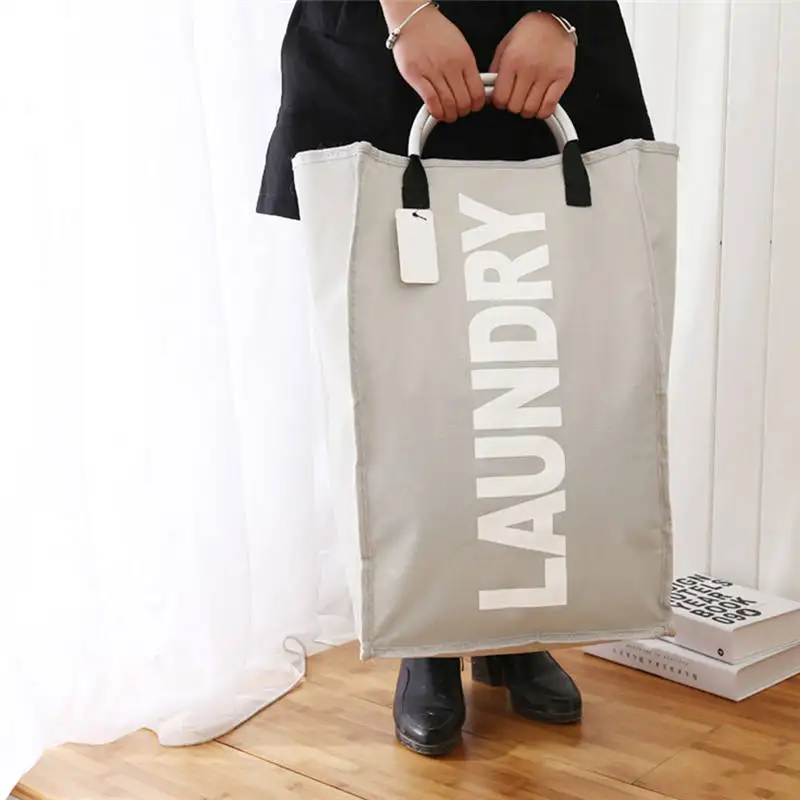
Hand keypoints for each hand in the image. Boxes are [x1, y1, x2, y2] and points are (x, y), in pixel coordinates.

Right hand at [384, 2, 484, 122]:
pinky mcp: (417, 76)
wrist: (413, 19)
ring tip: (448, 114)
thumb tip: (473, 87)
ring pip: (448, 104)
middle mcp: (450, 65)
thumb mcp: (460, 46)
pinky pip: (431, 101)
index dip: (476, 105)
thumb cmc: (435, 31)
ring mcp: (433, 71)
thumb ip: (467, 67)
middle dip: (463, 112)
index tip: (473, 107)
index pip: (477, 92)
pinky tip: (436, 112)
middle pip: (463, 102)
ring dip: (450, 115)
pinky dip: (436, 112)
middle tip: (459, 111)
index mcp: (465, 58)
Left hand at [490, 12, 575, 118]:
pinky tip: (540, 105)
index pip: (501, 98)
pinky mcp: (562, 78)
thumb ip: (495, 71)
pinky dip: (542, 111)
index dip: (500, 102)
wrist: (554, 22)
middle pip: (515, 107)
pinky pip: (549, 107)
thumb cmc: (529, 33)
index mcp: (512, 60)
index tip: (503, 99)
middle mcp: (529, 68)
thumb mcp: (505, 47)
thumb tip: (490, 94)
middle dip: (513, 105)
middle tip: (516, 97)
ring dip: (527, 109)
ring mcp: (547, 74)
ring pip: (531, 110)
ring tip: (528, 99)